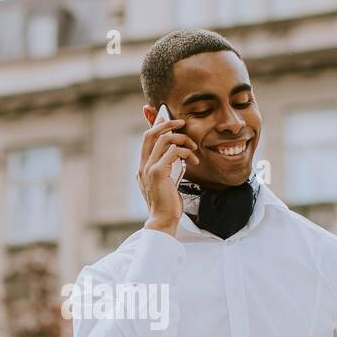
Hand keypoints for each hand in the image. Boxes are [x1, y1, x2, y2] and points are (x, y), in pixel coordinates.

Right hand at [137, 113, 198, 233]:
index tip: (165, 116)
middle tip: (182, 123)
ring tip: (193, 147)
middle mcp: (143, 165)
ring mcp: (149, 168)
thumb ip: (167, 168)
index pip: (147, 139)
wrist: (162, 220)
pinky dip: (185, 152)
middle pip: (151, 133)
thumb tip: (176, 156)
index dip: (155, 124)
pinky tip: (193, 161)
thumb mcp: (166, 182)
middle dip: (166, 124)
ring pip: (164, 140)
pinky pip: (173, 152)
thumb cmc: (167, 204)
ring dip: (182, 139)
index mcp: (143, 167)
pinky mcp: (158, 172)